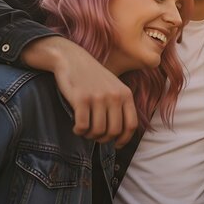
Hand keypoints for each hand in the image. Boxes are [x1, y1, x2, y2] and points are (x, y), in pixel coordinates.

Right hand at [22, 36, 137, 147]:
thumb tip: (121, 134)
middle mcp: (114, 96)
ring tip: (84, 129)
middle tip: (94, 135)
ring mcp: (98, 97)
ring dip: (89, 135)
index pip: (131, 125)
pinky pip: (82, 126)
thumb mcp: (114, 87)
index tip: (116, 145)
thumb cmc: (93, 77)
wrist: (72, 58)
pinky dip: (79, 131)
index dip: (124, 139)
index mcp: (126, 94)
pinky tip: (76, 127)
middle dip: (103, 139)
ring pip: (98, 131)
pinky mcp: (81, 99)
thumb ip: (120, 106)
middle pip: (113, 131)